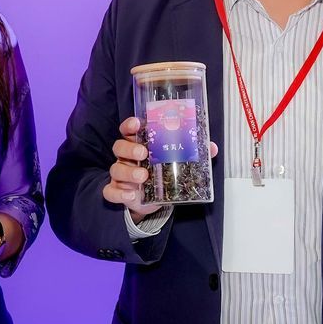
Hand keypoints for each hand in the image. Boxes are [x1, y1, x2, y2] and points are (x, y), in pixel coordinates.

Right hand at [102, 116, 216, 217]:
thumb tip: (212, 147)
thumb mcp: (177, 162)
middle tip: (144, 154)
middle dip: (130, 148)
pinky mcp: (118, 191)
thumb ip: (192, 153)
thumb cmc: (162, 173)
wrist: (153, 200)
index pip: (128, 130)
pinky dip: (118, 193)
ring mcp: (120, 174)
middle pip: (119, 146)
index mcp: (138, 144)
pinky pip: (110, 191)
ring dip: (128, 171)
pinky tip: (130, 195)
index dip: (130, 125)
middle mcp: (126, 157)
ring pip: (116, 169)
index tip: (138, 123)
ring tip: (143, 176)